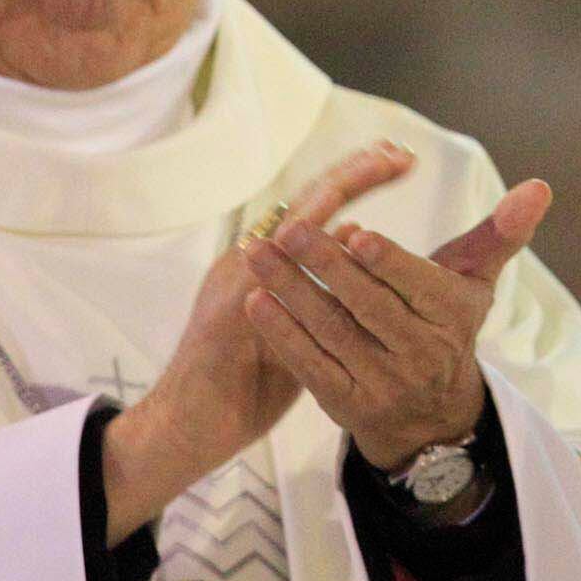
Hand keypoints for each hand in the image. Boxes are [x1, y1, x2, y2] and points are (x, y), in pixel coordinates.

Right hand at [105, 140, 415, 542]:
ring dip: (335, 192)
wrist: (184, 431)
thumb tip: (352, 249)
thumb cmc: (241, 386)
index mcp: (262, 268)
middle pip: (304, 204)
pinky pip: (270, 273)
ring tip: (375, 163)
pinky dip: (306, 251)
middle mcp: (246, 263)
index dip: (352, 183)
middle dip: (352, 173)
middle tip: (396, 149)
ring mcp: (234, 283)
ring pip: (289, 225)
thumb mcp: (291, 333)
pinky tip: (345, 235)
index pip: (313, 213)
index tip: (395, 159)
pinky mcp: (228, 313)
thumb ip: (318, 293)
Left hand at [240, 178, 552, 471]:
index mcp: (452, 318)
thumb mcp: (475, 282)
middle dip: (327, 266)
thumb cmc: (447, 327)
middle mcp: (420, 355)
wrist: (432, 416)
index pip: (418, 286)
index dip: (387, 262)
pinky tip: (255, 303)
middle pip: (368, 306)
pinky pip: (310, 366)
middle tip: (290, 230)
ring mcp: (381, 383)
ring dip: (290, 292)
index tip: (356, 232)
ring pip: (331, 332)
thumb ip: (499, 233)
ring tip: (258, 253)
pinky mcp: (346, 405)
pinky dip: (281, 334)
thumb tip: (540, 186)